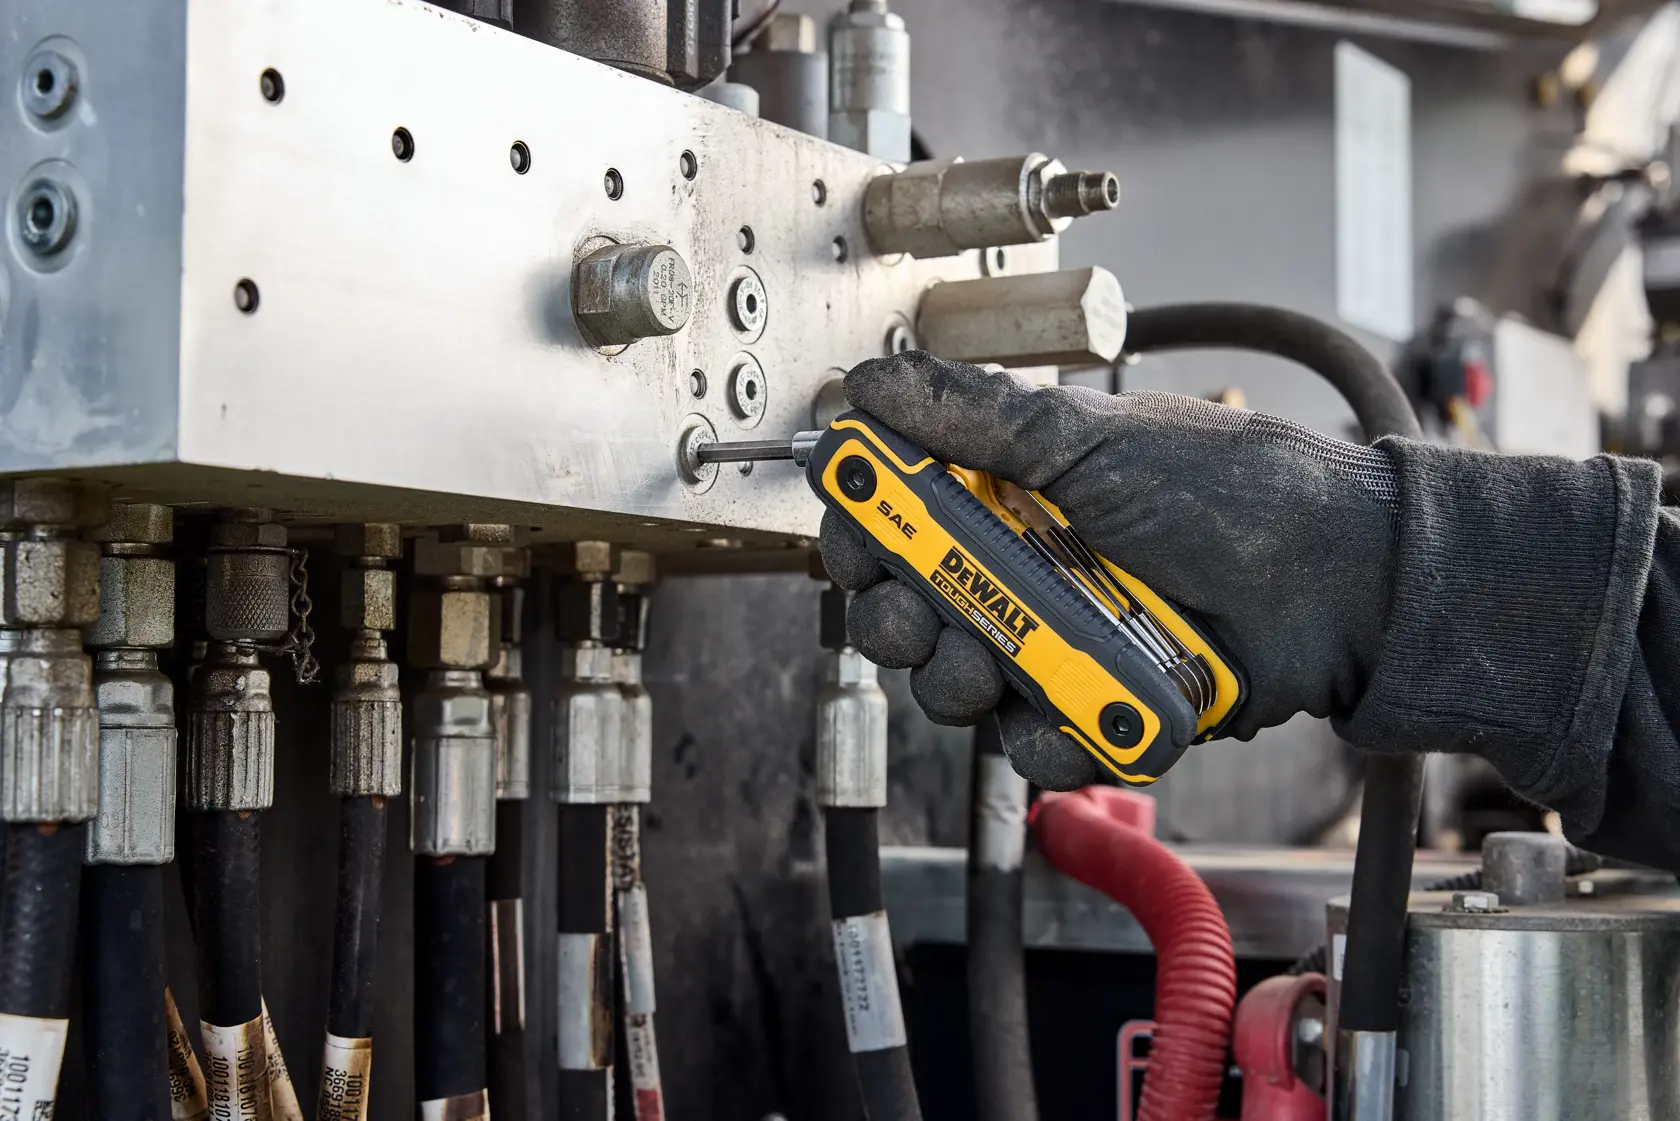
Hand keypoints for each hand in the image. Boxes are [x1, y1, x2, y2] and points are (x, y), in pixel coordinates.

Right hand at [818, 353, 1399, 789]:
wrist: (1338, 580)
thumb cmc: (1227, 492)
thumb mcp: (1093, 438)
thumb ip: (977, 418)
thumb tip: (876, 381)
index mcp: (1011, 498)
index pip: (901, 522)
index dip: (865, 537)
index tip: (858, 547)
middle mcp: (1024, 572)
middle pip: (911, 613)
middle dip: (897, 622)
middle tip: (918, 616)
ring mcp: (1058, 644)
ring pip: (957, 686)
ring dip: (958, 680)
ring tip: (1000, 665)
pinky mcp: (1097, 710)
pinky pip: (1033, 746)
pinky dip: (1045, 739)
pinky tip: (1075, 713)